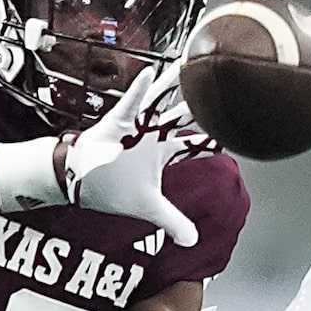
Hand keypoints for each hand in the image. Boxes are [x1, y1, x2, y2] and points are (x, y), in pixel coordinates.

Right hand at [58, 62, 212, 247]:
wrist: (78, 179)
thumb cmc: (112, 187)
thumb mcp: (149, 208)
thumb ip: (173, 222)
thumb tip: (193, 242)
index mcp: (162, 152)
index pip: (193, 143)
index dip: (211, 138)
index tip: (231, 129)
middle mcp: (152, 136)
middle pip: (180, 117)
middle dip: (197, 104)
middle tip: (216, 86)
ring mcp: (135, 127)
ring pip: (157, 103)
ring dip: (170, 87)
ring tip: (185, 67)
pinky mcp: (116, 123)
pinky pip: (128, 105)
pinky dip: (138, 91)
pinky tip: (149, 72)